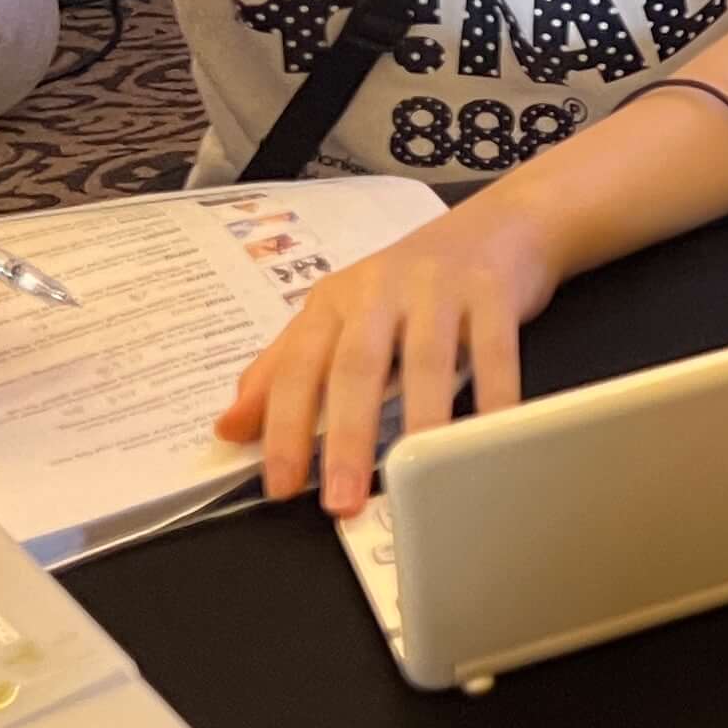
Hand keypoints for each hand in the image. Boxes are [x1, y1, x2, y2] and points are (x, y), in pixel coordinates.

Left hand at [215, 196, 561, 515]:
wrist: (499, 226)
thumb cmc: (410, 285)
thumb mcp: (341, 317)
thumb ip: (286, 369)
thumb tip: (229, 429)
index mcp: (334, 301)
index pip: (298, 368)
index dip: (286, 428)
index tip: (281, 487)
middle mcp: (380, 289)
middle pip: (356, 367)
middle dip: (346, 437)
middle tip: (342, 501)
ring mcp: (438, 288)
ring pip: (424, 361)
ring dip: (418, 424)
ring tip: (414, 477)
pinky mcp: (492, 292)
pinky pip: (493, 352)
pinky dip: (493, 398)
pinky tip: (486, 439)